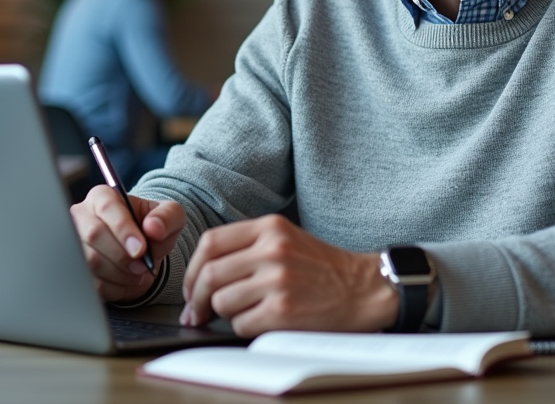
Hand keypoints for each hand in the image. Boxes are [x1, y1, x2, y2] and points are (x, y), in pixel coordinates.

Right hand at [70, 186, 185, 300]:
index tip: (141, 249)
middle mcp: (81, 215)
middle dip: (122, 255)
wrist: (141, 251)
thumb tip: (153, 227)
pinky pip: (89, 282)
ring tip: (138, 272)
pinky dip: (114, 287)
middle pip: (93, 234)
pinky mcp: (73, 267)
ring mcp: (73, 242)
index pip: (107, 207)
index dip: (123, 229)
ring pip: (89, 261)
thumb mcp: (170, 216)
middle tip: (142, 265)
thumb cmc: (152, 228)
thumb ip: (167, 216)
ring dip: (120, 273)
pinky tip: (126, 280)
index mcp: (102, 196)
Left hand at [180, 214, 398, 336]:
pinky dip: (244, 327)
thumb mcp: (286, 238)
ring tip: (246, 312)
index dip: (192, 268)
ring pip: (222, 302)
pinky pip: (241, 324)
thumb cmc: (322, 267)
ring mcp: (277, 280)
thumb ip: (247, 246)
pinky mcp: (283, 311)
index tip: (191, 286)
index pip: (210, 242)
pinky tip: (262, 321)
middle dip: (197, 299)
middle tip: (196, 312)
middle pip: (209, 274)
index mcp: (270, 227)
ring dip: (226, 314)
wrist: (363, 289)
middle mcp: (272, 250)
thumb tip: (200, 275)